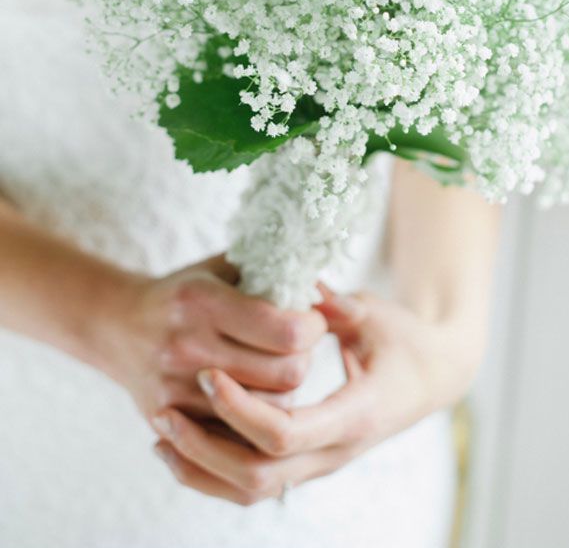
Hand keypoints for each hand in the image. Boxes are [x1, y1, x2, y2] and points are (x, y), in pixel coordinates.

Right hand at [100, 254, 327, 422]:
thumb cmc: (183, 292)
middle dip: (305, 357)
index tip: (311, 319)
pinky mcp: (171, 419)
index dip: (313, 326)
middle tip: (299, 344)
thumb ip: (269, 271)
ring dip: (286, 389)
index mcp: (203, 300)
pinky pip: (237, 430)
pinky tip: (255, 391)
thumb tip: (323, 288)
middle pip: (285, 374)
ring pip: (269, 407)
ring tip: (279, 367)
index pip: (286, 331)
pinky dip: (255, 414)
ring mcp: (177, 388)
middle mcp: (188, 345)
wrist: (115, 325)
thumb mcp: (221, 267)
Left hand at [149, 284, 477, 504]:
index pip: (284, 432)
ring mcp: (322, 462)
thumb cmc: (405, 337)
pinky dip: (212, 473)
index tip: (211, 373)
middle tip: (167, 406)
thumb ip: (332, 301)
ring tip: (161, 429)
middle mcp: (336, 450)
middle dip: (206, 445)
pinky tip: (181, 446)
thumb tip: (294, 284)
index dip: (240, 407)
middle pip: (257, 473)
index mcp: (354, 414)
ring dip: (201, 465)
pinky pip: (255, 485)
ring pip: (250, 489)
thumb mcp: (373, 313)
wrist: (436, 375)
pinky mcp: (311, 462)